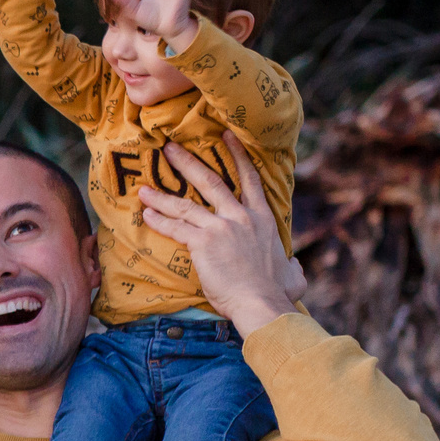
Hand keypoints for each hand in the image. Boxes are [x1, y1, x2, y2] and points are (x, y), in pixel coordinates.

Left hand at [137, 129, 303, 335]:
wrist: (262, 304)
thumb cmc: (277, 294)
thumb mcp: (293, 275)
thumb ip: (292, 266)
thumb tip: (294, 267)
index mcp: (263, 219)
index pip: (250, 179)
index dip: (237, 155)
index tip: (225, 136)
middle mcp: (242, 216)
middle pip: (211, 181)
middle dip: (187, 163)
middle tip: (169, 148)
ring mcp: (221, 227)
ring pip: (185, 205)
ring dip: (162, 196)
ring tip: (144, 188)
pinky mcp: (203, 242)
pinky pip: (176, 228)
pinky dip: (159, 221)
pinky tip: (146, 215)